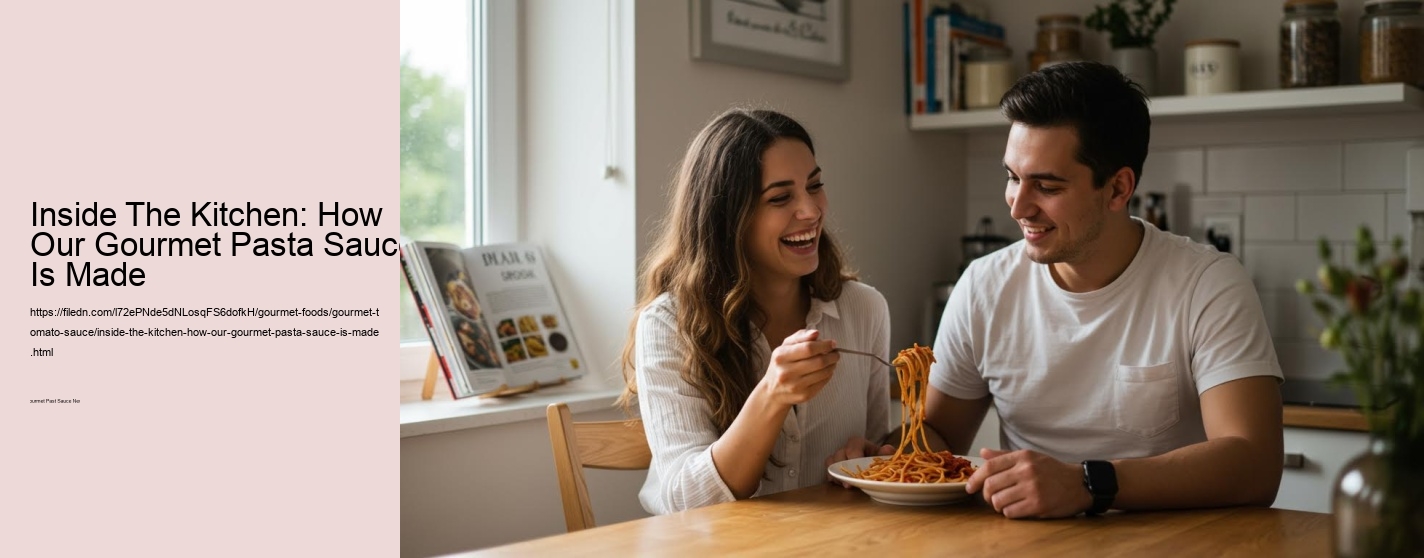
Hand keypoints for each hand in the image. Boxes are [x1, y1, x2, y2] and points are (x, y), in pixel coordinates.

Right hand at [757, 329, 839, 407]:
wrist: (773, 391)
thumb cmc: (782, 365)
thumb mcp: (785, 346)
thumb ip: (800, 336)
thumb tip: (816, 333)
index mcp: (781, 356)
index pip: (808, 348)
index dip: (824, 345)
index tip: (832, 343)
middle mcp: (786, 372)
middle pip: (818, 361)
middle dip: (832, 355)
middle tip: (835, 353)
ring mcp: (796, 385)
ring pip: (823, 372)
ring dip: (832, 365)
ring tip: (832, 361)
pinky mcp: (804, 395)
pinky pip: (823, 382)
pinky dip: (829, 374)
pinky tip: (827, 370)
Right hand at [824, 436, 894, 487]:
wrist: (869, 460)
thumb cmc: (874, 456)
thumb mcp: (881, 454)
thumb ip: (886, 452)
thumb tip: (888, 450)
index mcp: (857, 443)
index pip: (852, 449)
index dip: (854, 459)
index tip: (858, 472)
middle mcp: (844, 448)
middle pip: (839, 456)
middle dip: (843, 470)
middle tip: (849, 484)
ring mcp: (837, 458)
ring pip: (830, 463)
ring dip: (836, 475)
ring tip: (845, 485)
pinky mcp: (833, 467)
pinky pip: (828, 471)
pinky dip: (833, 479)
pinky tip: (841, 485)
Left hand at [964, 448, 1091, 518]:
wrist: (1079, 484)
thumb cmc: (1052, 471)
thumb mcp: (1030, 457)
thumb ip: (1005, 456)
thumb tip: (983, 453)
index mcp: (1022, 457)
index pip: (990, 466)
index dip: (975, 478)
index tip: (970, 487)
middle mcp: (1026, 471)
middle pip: (991, 486)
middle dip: (986, 495)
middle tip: (991, 499)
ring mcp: (1032, 488)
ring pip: (998, 501)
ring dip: (998, 506)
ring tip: (1005, 504)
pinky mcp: (1038, 505)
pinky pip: (1011, 513)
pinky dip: (1009, 513)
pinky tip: (1017, 509)